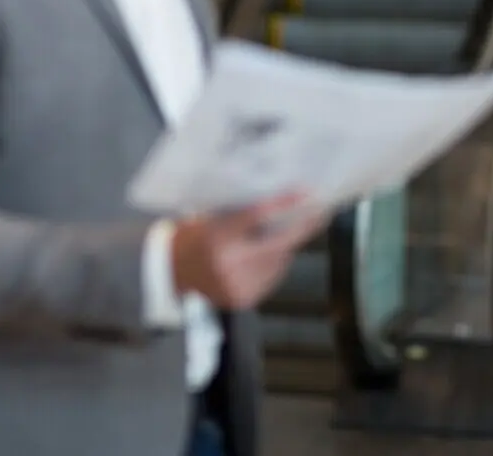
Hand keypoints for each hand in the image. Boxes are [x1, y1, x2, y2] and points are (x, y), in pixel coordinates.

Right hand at [171, 191, 325, 309]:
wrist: (172, 272)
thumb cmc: (196, 235)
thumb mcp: (212, 216)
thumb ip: (242, 213)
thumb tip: (282, 201)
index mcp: (215, 237)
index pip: (255, 216)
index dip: (283, 204)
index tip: (306, 193)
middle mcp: (226, 264)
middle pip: (277, 243)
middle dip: (302, 228)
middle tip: (320, 212)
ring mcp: (235, 285)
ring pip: (279, 261)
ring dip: (287, 246)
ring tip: (291, 230)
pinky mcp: (243, 299)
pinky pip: (272, 277)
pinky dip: (276, 263)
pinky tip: (270, 254)